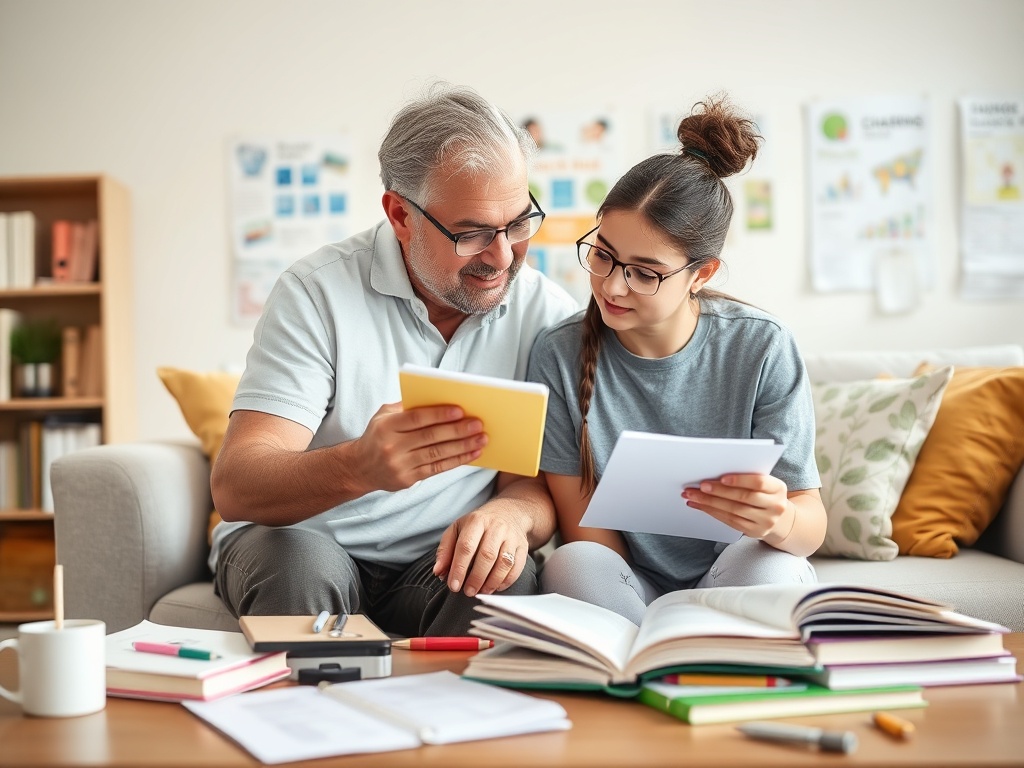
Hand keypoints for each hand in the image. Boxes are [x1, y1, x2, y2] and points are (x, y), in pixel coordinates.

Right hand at [351, 402, 486, 493]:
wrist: (359, 468)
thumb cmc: (377, 435)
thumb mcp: (383, 416)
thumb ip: (406, 407)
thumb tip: (438, 398)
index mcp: (386, 427)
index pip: (416, 419)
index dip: (439, 414)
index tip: (460, 410)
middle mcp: (392, 446)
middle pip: (430, 437)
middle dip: (457, 430)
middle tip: (478, 424)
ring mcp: (400, 465)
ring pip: (437, 454)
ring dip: (462, 447)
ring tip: (481, 439)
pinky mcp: (408, 479)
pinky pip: (437, 469)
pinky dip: (457, 461)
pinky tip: (472, 454)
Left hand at [433, 506, 529, 597]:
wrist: (508, 512)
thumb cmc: (478, 525)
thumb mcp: (457, 529)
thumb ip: (446, 550)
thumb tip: (439, 572)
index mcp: (476, 521)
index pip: (466, 546)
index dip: (459, 568)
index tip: (453, 585)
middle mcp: (496, 527)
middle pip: (486, 556)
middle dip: (476, 578)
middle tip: (468, 592)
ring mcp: (512, 536)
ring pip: (504, 562)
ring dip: (492, 582)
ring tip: (482, 592)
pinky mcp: (523, 546)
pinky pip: (517, 566)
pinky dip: (506, 580)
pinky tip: (496, 587)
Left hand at [681, 473, 794, 543]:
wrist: (780, 519)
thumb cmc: (765, 494)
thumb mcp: (765, 484)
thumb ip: (748, 476)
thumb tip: (715, 471)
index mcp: (778, 488)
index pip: (759, 483)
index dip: (740, 480)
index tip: (721, 477)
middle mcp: (775, 506)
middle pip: (743, 497)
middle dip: (719, 491)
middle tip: (700, 486)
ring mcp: (765, 521)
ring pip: (734, 511)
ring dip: (710, 503)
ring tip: (693, 496)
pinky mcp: (754, 531)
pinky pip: (730, 521)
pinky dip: (712, 512)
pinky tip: (700, 506)